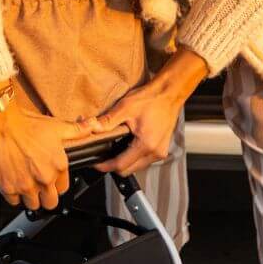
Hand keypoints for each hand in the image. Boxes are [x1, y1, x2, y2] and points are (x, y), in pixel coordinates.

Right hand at [0, 98, 97, 210]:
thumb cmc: (25, 124)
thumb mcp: (56, 126)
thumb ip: (77, 130)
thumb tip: (93, 126)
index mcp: (58, 166)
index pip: (63, 189)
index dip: (55, 184)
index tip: (48, 179)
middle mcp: (44, 178)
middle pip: (50, 203)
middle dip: (44, 196)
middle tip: (36, 185)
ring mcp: (25, 185)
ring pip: (32, 205)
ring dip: (29, 197)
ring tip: (23, 183)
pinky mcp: (8, 188)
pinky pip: (13, 201)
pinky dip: (12, 195)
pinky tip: (11, 182)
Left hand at [88, 45, 208, 176]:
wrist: (169, 93)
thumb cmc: (151, 99)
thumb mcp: (125, 107)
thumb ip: (108, 120)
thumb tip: (93, 128)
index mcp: (146, 145)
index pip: (121, 165)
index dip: (105, 166)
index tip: (96, 163)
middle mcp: (155, 152)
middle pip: (129, 170)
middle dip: (114, 165)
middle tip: (103, 155)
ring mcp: (161, 151)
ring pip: (137, 167)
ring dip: (125, 161)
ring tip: (115, 148)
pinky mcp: (162, 148)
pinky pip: (144, 160)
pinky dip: (134, 156)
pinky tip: (128, 144)